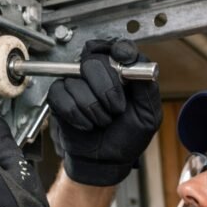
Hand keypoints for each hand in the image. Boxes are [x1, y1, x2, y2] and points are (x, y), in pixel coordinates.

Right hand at [48, 39, 162, 185]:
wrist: (106, 160)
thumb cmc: (127, 136)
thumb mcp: (148, 114)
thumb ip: (147, 88)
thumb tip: (138, 64)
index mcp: (121, 72)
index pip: (116, 46)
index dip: (118, 50)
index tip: (124, 60)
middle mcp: (97, 73)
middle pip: (93, 61)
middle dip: (107, 88)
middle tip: (116, 109)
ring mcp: (75, 84)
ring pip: (76, 81)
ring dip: (93, 108)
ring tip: (102, 121)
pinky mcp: (58, 97)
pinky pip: (61, 96)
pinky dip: (76, 114)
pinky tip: (86, 124)